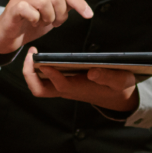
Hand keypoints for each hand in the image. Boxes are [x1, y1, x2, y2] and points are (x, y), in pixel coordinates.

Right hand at [0, 0, 92, 56]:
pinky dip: (36, 20)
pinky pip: (31, 11)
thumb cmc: (29, 25)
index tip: (88, 14)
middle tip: (53, 23)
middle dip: (60, 14)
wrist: (8, 36)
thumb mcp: (51, 15)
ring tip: (41, 23)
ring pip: (45, 2)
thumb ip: (63, 8)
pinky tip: (32, 23)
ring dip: (48, 17)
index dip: (78, 2)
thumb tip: (81, 6)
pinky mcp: (13, 6)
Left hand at [21, 48, 139, 113]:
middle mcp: (68, 91)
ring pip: (39, 87)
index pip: (60, 85)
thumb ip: (108, 76)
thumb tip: (92, 72)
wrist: (119, 99)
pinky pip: (44, 81)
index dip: (50, 73)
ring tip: (33, 53)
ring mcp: (64, 89)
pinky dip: (38, 70)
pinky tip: (41, 56)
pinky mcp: (64, 85)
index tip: (43, 60)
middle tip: (31, 54)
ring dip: (31, 72)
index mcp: (80, 90)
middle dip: (30, 74)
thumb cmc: (119, 88)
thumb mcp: (121, 80)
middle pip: (40, 90)